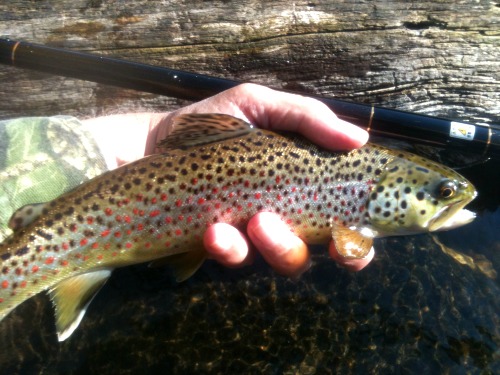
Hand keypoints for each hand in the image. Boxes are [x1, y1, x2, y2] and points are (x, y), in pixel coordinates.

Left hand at [155, 84, 370, 273]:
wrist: (156, 144)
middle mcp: (285, 215)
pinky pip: (238, 258)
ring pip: (283, 260)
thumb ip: (307, 117)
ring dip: (275, 246)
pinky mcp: (223, 246)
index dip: (356, 239)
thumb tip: (358, 138)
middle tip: (279, 221)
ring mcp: (254, 234)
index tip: (351, 236)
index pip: (344, 222)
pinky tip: (214, 230)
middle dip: (309, 247)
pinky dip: (230, 248)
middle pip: (316, 252)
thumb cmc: (215, 123)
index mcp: (302, 185)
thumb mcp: (259, 105)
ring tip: (254, 221)